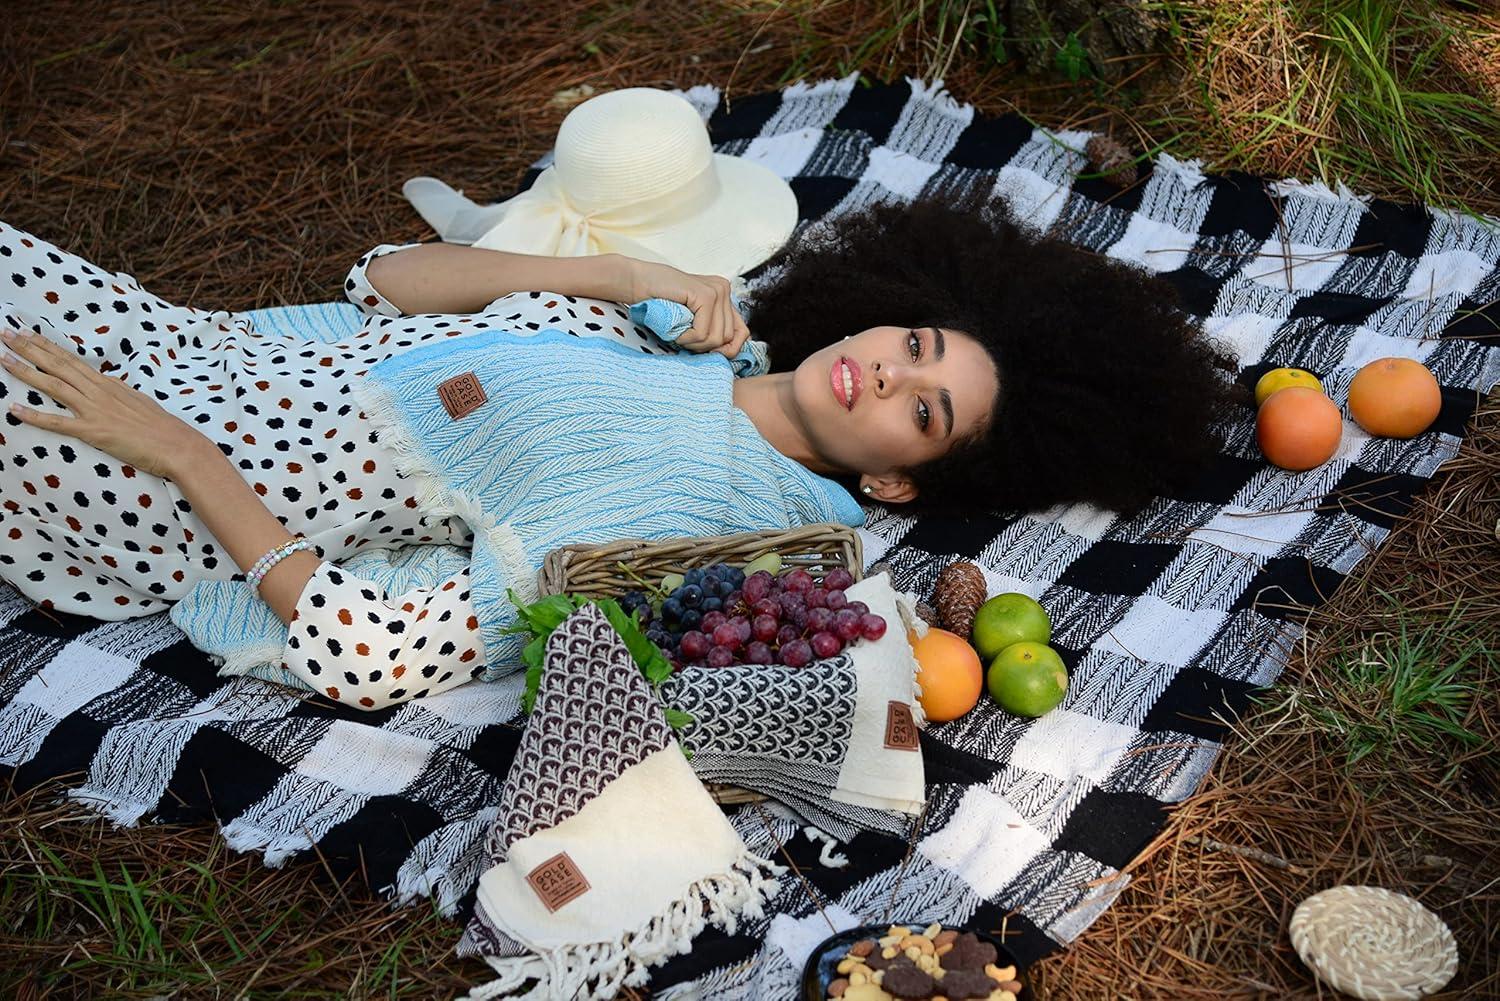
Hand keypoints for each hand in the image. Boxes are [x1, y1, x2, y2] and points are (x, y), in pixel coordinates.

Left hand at [2, 330, 210, 479]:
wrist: (176, 444)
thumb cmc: (161, 426)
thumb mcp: (138, 400)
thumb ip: (117, 391)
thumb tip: (105, 382)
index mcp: (108, 384)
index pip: (72, 360)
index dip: (48, 346)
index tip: (28, 333)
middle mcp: (99, 392)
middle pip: (58, 365)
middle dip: (29, 349)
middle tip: (6, 334)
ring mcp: (95, 410)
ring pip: (54, 385)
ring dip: (26, 371)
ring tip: (4, 359)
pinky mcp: (93, 432)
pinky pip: (58, 423)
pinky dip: (34, 416)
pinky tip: (13, 410)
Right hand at [624, 258, 750, 359]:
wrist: (638, 284)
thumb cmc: (661, 303)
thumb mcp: (692, 319)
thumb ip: (712, 329)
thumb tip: (729, 352)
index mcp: (724, 296)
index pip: (742, 332)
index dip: (728, 349)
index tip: (706, 351)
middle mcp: (724, 290)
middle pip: (728, 338)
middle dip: (704, 346)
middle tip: (684, 338)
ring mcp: (717, 291)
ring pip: (716, 338)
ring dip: (693, 343)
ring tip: (679, 332)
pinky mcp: (706, 295)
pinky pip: (703, 333)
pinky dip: (686, 338)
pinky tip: (675, 329)